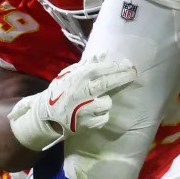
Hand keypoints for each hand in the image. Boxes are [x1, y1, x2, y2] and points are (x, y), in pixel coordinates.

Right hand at [7, 55, 137, 150]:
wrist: (46, 117)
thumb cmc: (59, 92)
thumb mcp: (68, 75)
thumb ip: (86, 65)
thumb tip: (104, 54)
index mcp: (76, 79)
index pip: (99, 69)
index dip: (113, 66)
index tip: (125, 64)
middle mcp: (81, 93)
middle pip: (106, 84)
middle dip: (122, 77)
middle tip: (133, 72)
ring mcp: (84, 109)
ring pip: (107, 103)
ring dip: (107, 100)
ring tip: (98, 100)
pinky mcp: (86, 124)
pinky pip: (103, 117)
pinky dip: (102, 114)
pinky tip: (95, 112)